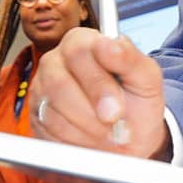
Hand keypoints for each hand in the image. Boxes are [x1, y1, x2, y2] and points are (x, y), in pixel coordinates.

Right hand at [30, 28, 169, 160]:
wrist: (129, 140)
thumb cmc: (137, 105)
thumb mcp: (146, 80)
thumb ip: (130, 59)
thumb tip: (110, 44)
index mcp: (83, 42)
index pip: (79, 51)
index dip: (98, 83)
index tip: (116, 109)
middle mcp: (57, 61)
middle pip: (60, 83)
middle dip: (91, 113)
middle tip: (114, 126)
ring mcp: (42, 88)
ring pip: (53, 109)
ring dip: (87, 129)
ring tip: (108, 134)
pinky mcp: (36, 115)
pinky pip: (48, 129)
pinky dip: (75, 140)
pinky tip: (92, 139)